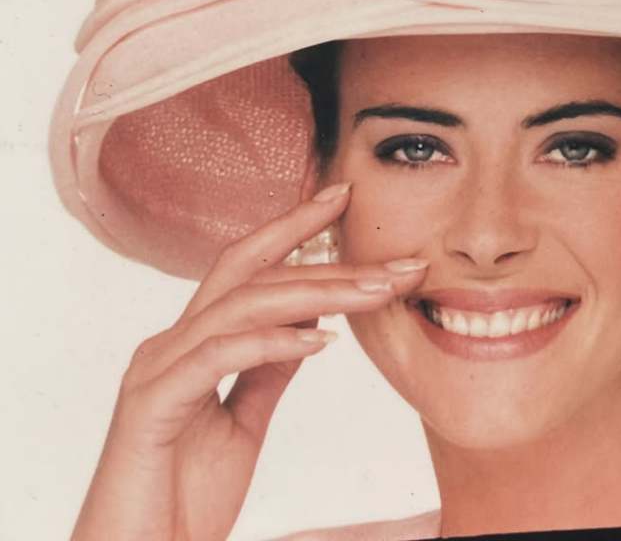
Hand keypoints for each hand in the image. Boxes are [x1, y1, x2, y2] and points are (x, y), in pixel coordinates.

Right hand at [70, 182, 427, 540]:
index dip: (295, 227)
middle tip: (391, 254)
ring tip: (376, 292)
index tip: (345, 198)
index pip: (249, 267)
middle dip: (319, 247)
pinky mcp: (151, 405)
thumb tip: (311, 324)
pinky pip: (218, 357)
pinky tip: (321, 340)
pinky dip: (274, 341)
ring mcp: (156, 369)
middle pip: (248, 270)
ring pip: (242, 304)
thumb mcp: (243, 424)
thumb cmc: (183, 498)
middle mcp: (171, 343)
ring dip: (316, 292)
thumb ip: (269, 370)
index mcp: (193, 343)